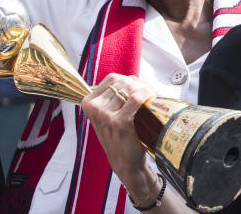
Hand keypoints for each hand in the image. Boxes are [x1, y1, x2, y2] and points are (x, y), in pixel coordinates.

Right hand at [81, 74, 158, 198]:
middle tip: (148, 96)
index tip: (137, 88)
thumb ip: (117, 95)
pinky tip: (152, 100)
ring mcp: (105, 115)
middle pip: (122, 82)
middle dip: (138, 85)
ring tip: (150, 99)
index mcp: (89, 103)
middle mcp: (94, 108)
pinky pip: (136, 98)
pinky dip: (147, 95)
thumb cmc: (120, 136)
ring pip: (130, 88)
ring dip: (145, 91)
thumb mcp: (109, 114)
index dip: (128, 80)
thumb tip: (132, 78)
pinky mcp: (119, 122)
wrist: (125, 162)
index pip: (112, 78)